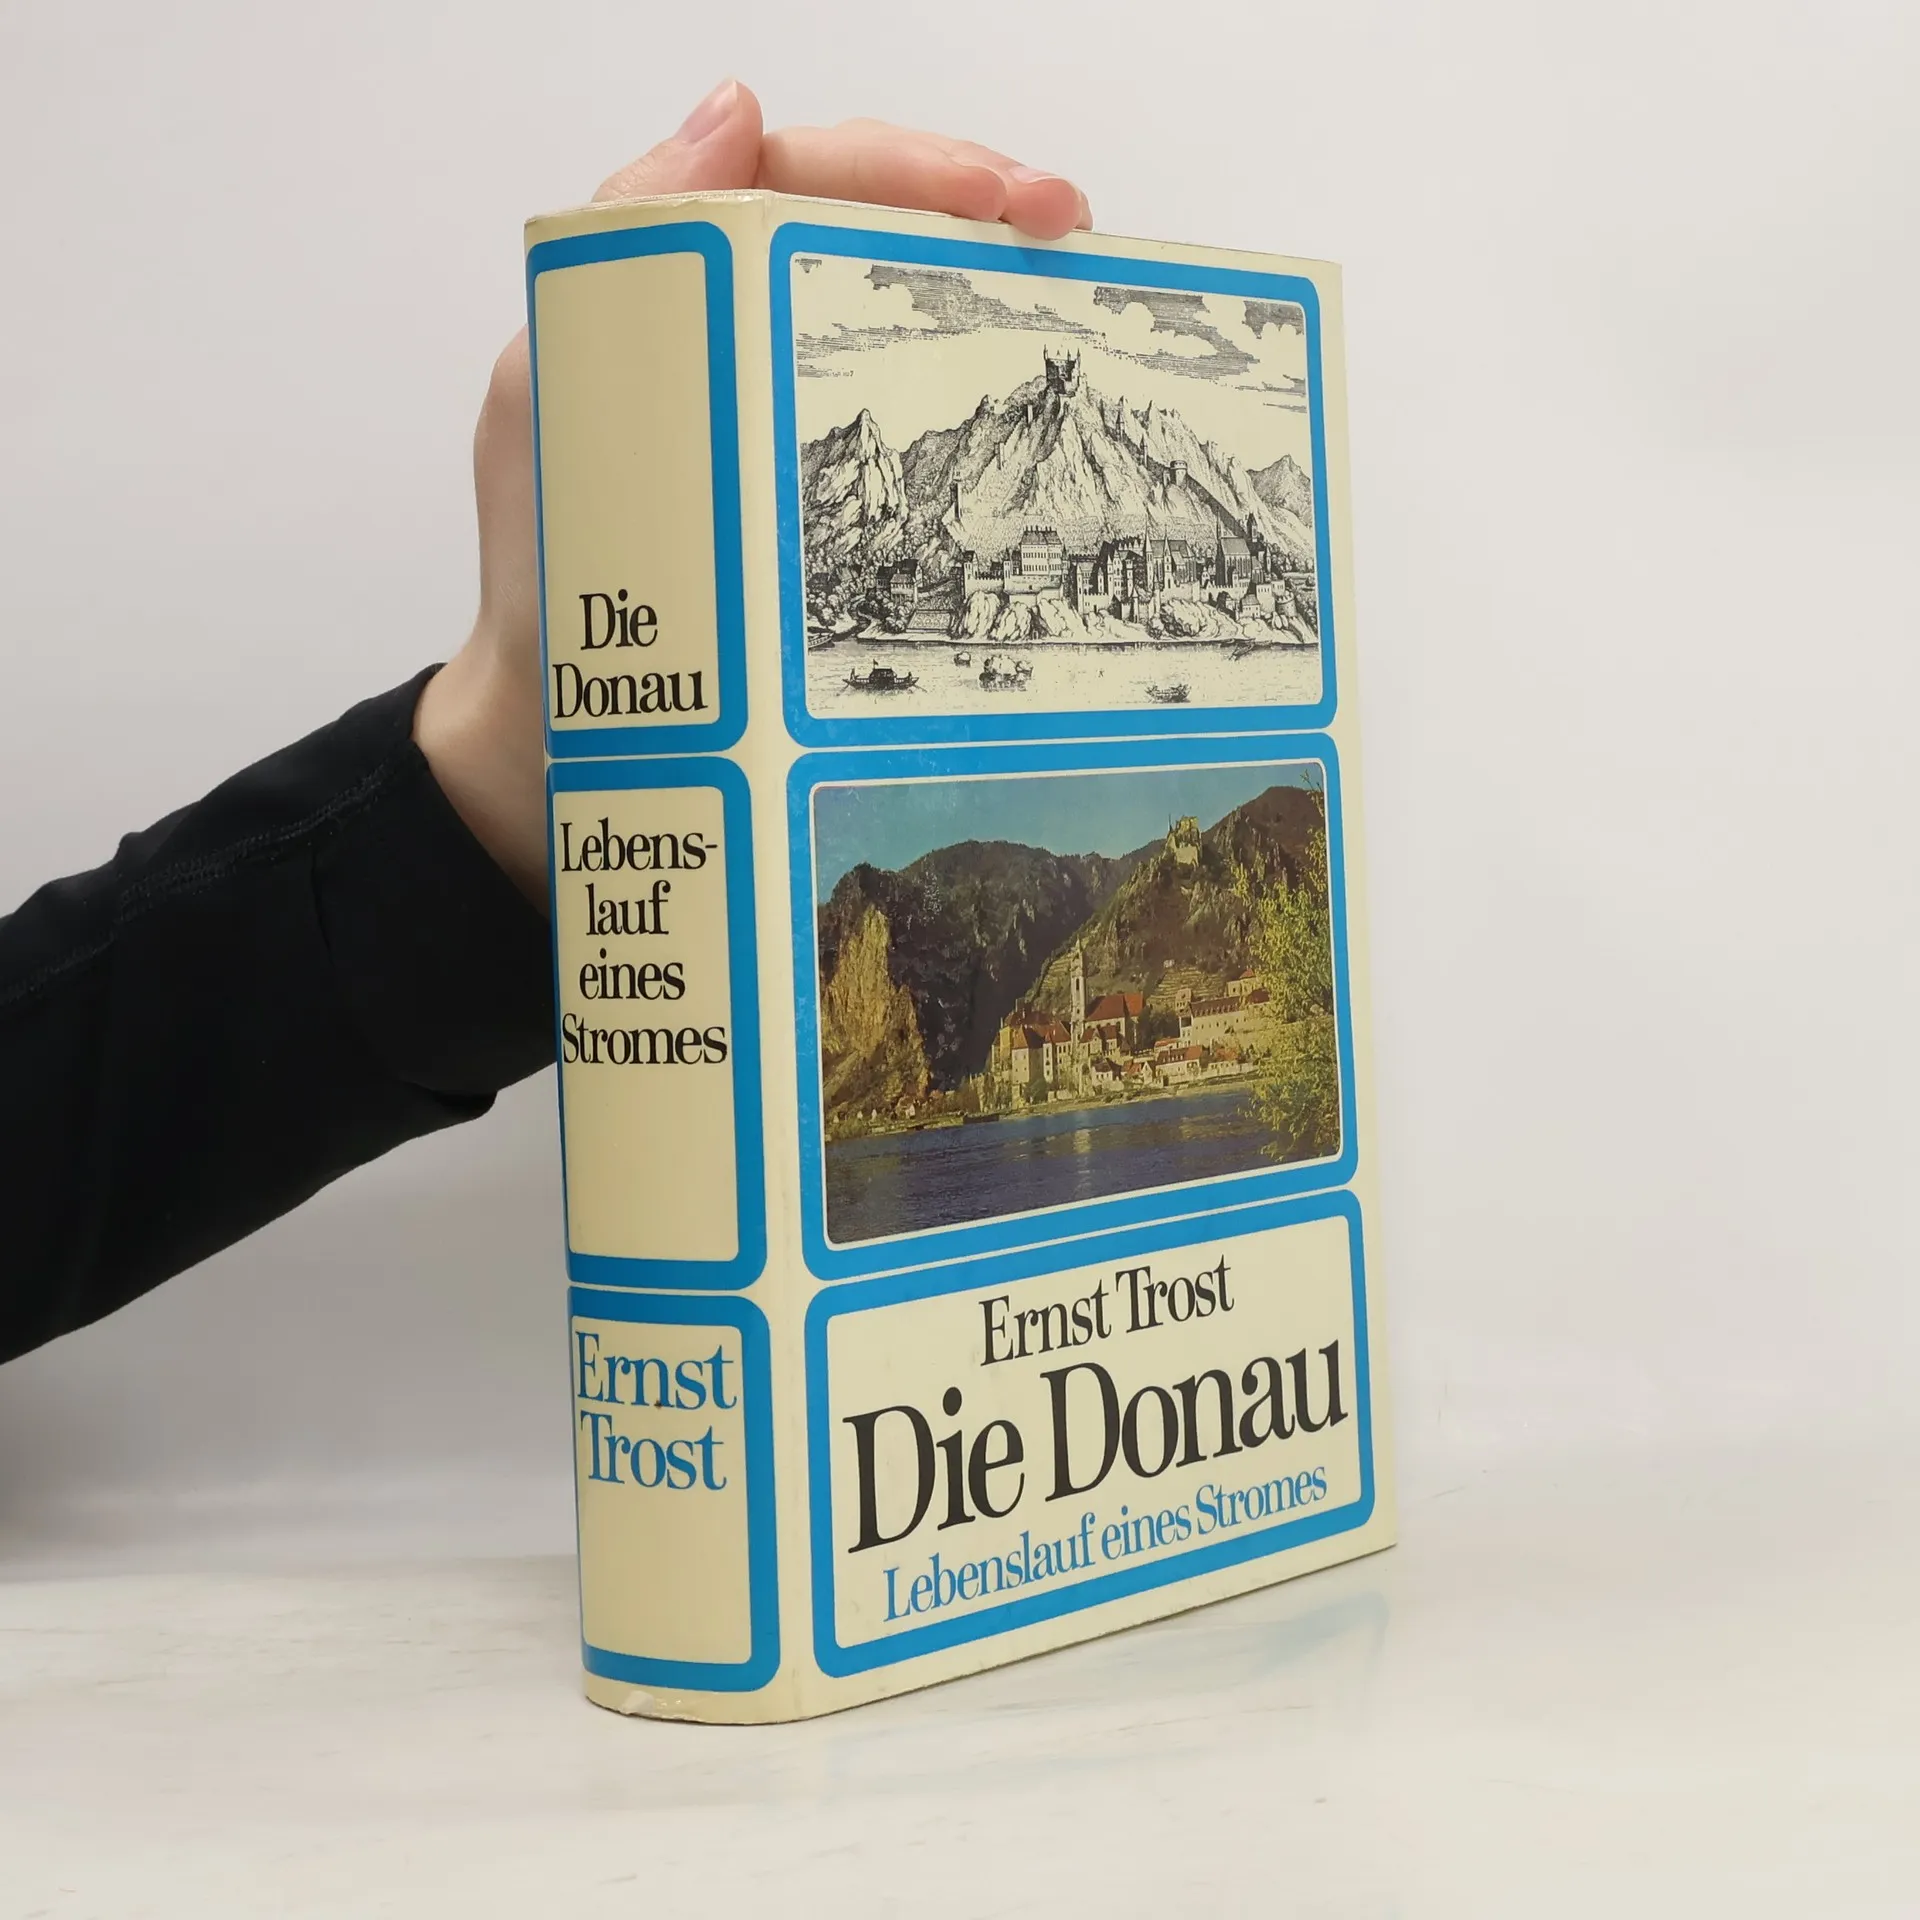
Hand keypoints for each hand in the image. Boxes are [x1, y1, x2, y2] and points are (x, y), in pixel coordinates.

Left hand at [416, 80, 1092, 902]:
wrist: (557, 744)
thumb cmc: (547, 584)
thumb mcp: (547, 393)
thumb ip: (621, 253)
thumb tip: (735, 111)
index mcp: (676, 294)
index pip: (806, 177)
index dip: (911, 167)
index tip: (1012, 201)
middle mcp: (746, 346)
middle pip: (878, 235)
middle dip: (979, 209)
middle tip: (1069, 227)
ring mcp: (800, 431)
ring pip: (910, 329)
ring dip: (996, 299)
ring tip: (1075, 292)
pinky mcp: (834, 520)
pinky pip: (919, 445)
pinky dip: (984, 420)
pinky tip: (1036, 418)